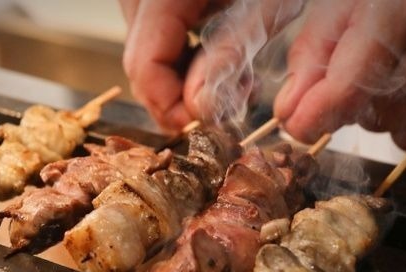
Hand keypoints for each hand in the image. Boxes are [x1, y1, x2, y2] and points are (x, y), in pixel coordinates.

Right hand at [120, 0, 301, 130]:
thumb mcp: (263, 6)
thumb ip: (227, 58)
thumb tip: (198, 111)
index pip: (143, 64)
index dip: (168, 105)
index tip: (201, 125)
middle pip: (142, 61)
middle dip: (181, 96)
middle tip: (228, 106)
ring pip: (149, 52)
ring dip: (187, 79)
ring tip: (236, 82)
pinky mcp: (159, 1)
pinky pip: (160, 36)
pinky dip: (188, 57)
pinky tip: (222, 60)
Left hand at [275, 0, 405, 149]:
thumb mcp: (348, 1)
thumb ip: (313, 51)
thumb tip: (289, 109)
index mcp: (405, 4)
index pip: (352, 83)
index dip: (316, 113)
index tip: (296, 124)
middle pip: (370, 113)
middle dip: (351, 101)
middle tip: (362, 68)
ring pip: (394, 129)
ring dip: (380, 112)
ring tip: (396, 71)